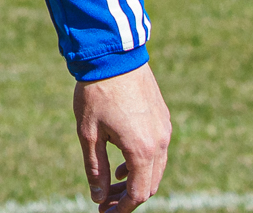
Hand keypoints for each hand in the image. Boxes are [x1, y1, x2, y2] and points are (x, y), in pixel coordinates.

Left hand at [74, 64, 171, 212]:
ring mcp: (164, 129)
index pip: (137, 194)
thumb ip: (96, 168)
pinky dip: (142, 162)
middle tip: (105, 200)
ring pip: (155, 168)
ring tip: (112, 182)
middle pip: (149, 184)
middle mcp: (159, 143)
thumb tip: (99, 196)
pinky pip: (157, 150)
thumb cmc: (97, 93)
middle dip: (128, 196)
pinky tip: (122, 161)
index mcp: (141, 150)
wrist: (113, 55)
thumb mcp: (89, 134)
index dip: (122, 208)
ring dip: (135, 179)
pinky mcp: (162, 117)